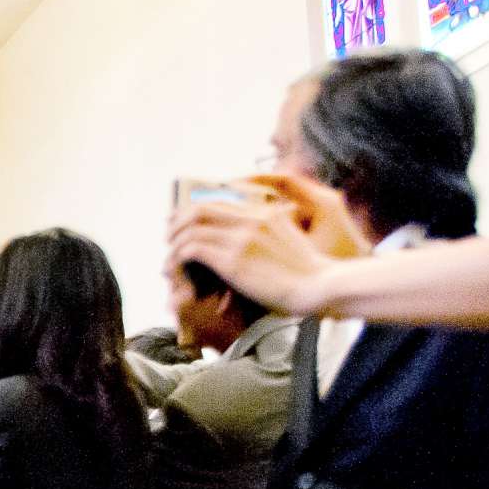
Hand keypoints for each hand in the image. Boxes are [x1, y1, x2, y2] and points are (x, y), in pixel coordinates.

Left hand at [167, 174, 368, 318]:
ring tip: (169, 261)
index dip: (195, 211)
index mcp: (265, 212)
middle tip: (169, 239)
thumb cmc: (309, 273)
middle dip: (177, 223)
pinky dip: (178, 259)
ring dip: (174, 244)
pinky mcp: (233, 259)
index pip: (219, 201)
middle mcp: (250, 219)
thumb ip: (271, 229)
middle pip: (199, 209)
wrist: (320, 286)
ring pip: (190, 229)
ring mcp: (241, 237)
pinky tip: (176, 270)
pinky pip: (191, 250)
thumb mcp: (291, 239)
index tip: (183, 222)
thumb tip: (254, 237)